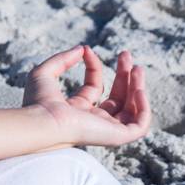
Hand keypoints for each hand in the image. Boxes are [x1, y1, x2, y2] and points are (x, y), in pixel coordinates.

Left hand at [22, 44, 150, 147]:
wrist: (44, 121)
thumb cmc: (40, 101)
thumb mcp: (45, 72)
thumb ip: (62, 59)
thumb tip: (82, 48)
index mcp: (77, 109)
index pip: (94, 86)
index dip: (94, 66)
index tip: (87, 50)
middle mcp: (93, 120)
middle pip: (117, 97)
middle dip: (124, 76)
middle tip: (126, 54)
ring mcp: (106, 129)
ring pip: (130, 110)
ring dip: (136, 88)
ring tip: (137, 68)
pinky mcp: (117, 136)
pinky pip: (139, 126)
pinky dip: (144, 109)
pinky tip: (138, 90)